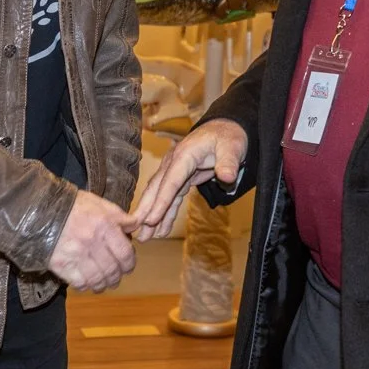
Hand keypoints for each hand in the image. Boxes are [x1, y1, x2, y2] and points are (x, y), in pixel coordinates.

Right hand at [46, 190, 137, 292]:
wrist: (40, 210)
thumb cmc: (71, 205)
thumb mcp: (98, 203)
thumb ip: (119, 216)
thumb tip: (135, 225)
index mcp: (104, 226)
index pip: (125, 254)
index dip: (130, 264)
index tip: (128, 267)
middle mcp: (92, 241)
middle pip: (113, 270)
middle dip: (117, 277)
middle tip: (115, 278)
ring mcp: (76, 254)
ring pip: (98, 279)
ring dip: (103, 285)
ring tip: (102, 284)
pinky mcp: (61, 264)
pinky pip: (79, 283)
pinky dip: (86, 285)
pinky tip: (86, 282)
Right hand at [128, 119, 247, 240]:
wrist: (226, 130)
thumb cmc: (228, 137)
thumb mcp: (232, 147)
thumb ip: (228, 162)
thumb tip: (226, 177)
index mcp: (184, 155)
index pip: (170, 181)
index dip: (160, 202)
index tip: (150, 220)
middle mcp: (174, 163)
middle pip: (157, 189)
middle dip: (145, 211)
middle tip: (135, 232)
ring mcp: (175, 171)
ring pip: (159, 195)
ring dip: (151, 216)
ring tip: (144, 237)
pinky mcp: (181, 178)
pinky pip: (170, 198)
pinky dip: (164, 213)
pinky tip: (160, 229)